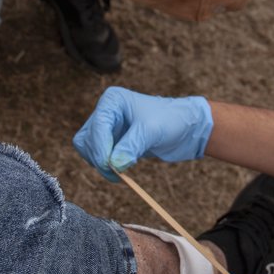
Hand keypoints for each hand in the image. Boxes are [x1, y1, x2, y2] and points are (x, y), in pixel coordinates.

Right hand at [72, 86, 212, 180]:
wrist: (185, 129)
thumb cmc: (171, 121)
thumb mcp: (152, 131)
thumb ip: (132, 146)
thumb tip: (113, 164)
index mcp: (113, 100)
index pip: (97, 125)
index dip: (100, 147)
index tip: (110, 165)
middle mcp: (106, 111)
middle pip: (87, 139)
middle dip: (99, 157)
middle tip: (116, 173)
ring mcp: (107, 127)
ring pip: (88, 149)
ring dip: (100, 163)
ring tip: (120, 173)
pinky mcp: (111, 141)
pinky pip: (97, 156)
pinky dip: (105, 166)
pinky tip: (120, 171)